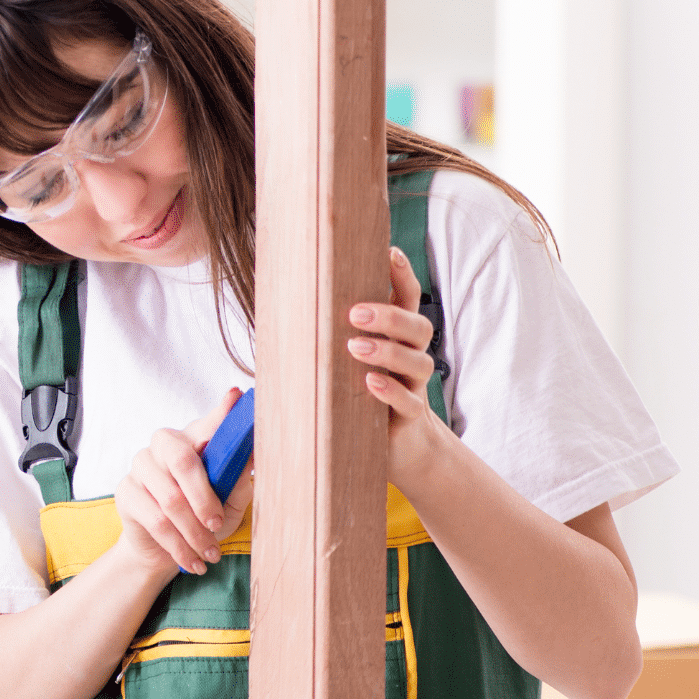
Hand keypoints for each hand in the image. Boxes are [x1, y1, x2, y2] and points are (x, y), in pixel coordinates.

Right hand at [111, 390, 254, 578]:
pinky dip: (178, 546)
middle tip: (218, 524)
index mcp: (194, 440)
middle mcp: (164, 445)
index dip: (222, 412)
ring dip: (194, 532)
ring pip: (170, 499)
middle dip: (204, 497)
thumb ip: (239, 480)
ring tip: (210, 553)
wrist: (164, 550)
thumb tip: (254, 455)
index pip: (208, 423)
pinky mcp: (126, 492)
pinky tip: (192, 560)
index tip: (237, 397)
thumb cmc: (202, 519)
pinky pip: (155, 521)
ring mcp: (141, 466)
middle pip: (182, 460)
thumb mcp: (229, 504)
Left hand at [348, 246, 446, 478]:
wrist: (393, 446)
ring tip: (355, 348)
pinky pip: (409, 402)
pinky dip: (391, 392)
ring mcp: (413, 387)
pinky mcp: (409, 417)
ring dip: (388, 351)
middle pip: (418, 327)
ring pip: (418, 362)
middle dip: (389, 315)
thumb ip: (325, 331)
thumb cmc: (356, 392)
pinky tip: (371, 384)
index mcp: (397, 336)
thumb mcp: (341, 358)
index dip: (403, 275)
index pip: (408, 298)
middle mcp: (411, 356)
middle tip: (353, 313)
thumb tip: (279, 297)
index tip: (389, 251)